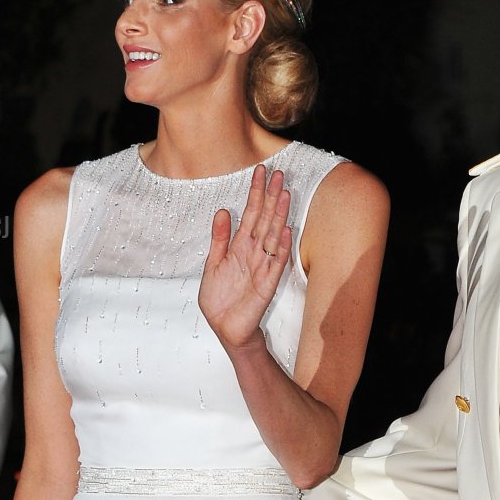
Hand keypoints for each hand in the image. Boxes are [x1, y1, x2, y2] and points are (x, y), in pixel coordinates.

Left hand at [198, 164, 291, 350]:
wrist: (224, 328)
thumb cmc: (220, 300)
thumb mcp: (212, 264)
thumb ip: (219, 239)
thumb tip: (224, 211)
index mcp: (239, 247)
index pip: (251, 214)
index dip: (255, 193)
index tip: (260, 172)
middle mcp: (254, 253)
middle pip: (265, 220)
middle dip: (271, 197)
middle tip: (278, 173)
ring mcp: (263, 267)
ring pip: (273, 236)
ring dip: (280, 215)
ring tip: (285, 194)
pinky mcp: (267, 284)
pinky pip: (277, 263)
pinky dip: (282, 247)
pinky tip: (286, 230)